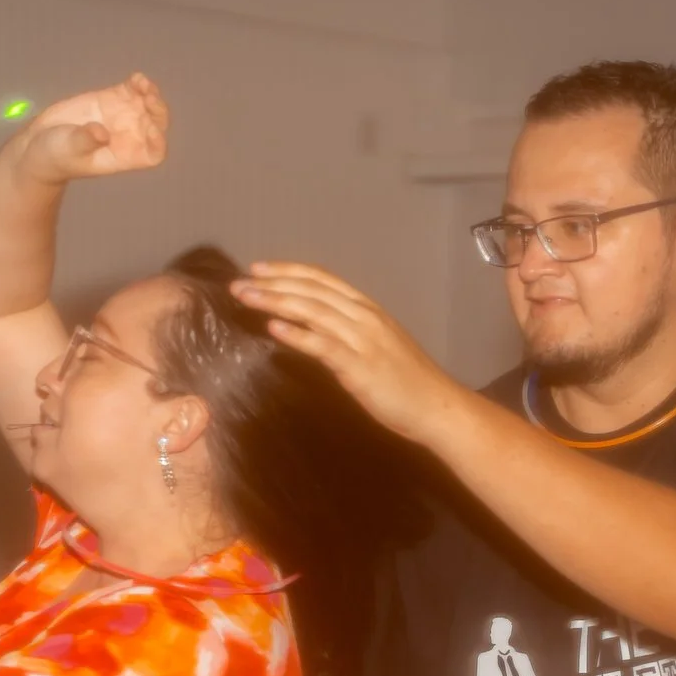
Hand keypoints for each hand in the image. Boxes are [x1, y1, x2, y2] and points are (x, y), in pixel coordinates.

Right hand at [10, 73, 169, 184]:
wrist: (40, 143)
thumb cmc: (56, 155)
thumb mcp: (70, 148)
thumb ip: (86, 140)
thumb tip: (101, 131)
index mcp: (125, 156)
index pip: (154, 153)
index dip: (158, 142)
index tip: (151, 130)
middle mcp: (128, 137)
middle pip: (156, 125)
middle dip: (157, 111)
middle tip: (148, 99)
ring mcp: (122, 116)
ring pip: (147, 104)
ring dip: (150, 93)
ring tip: (141, 84)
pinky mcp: (111, 99)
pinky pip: (132, 90)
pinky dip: (137, 83)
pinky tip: (135, 78)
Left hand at [232, 263, 465, 443]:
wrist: (437, 407)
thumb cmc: (407, 383)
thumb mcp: (376, 347)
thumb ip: (347, 334)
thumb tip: (312, 330)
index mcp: (367, 309)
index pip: (322, 280)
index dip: (288, 271)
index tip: (258, 269)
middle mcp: (364, 316)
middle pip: (312, 290)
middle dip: (273, 283)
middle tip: (238, 283)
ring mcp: (363, 339)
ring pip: (313, 311)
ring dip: (276, 301)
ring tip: (246, 298)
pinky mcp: (360, 366)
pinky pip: (323, 345)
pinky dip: (297, 334)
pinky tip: (274, 327)